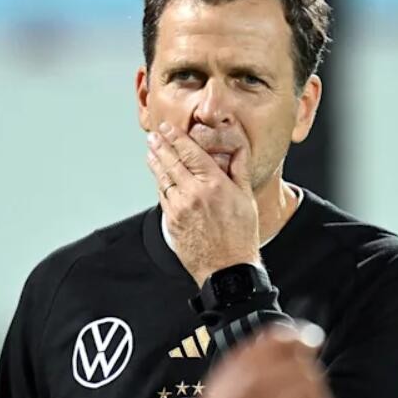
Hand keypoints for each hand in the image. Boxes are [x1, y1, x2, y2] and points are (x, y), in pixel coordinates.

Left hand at [145, 121, 260, 284]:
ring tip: (150, 151)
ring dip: (155, 163)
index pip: (191, 153)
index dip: (176, 138)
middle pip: (171, 162)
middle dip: (160, 146)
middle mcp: (194, 193)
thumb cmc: (241, 236)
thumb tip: (237, 148)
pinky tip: (158, 177)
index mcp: (215, 184)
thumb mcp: (247, 199)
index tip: (168, 128)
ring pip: (163, 179)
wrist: (226, 269)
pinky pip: (162, 197)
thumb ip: (239, 170)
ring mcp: (179, 208)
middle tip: (153, 135)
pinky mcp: (171, 221)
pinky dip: (159, 183)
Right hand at [186, 324, 332, 397]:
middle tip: (308, 374)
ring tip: (310, 393)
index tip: (305, 345)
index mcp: (241, 363)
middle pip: (302, 359)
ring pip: (312, 381)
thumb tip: (272, 338)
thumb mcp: (223, 378)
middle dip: (309, 365)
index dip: (299, 339)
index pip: (282, 338)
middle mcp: (258, 377)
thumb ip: (245, 357)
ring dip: (315, 385)